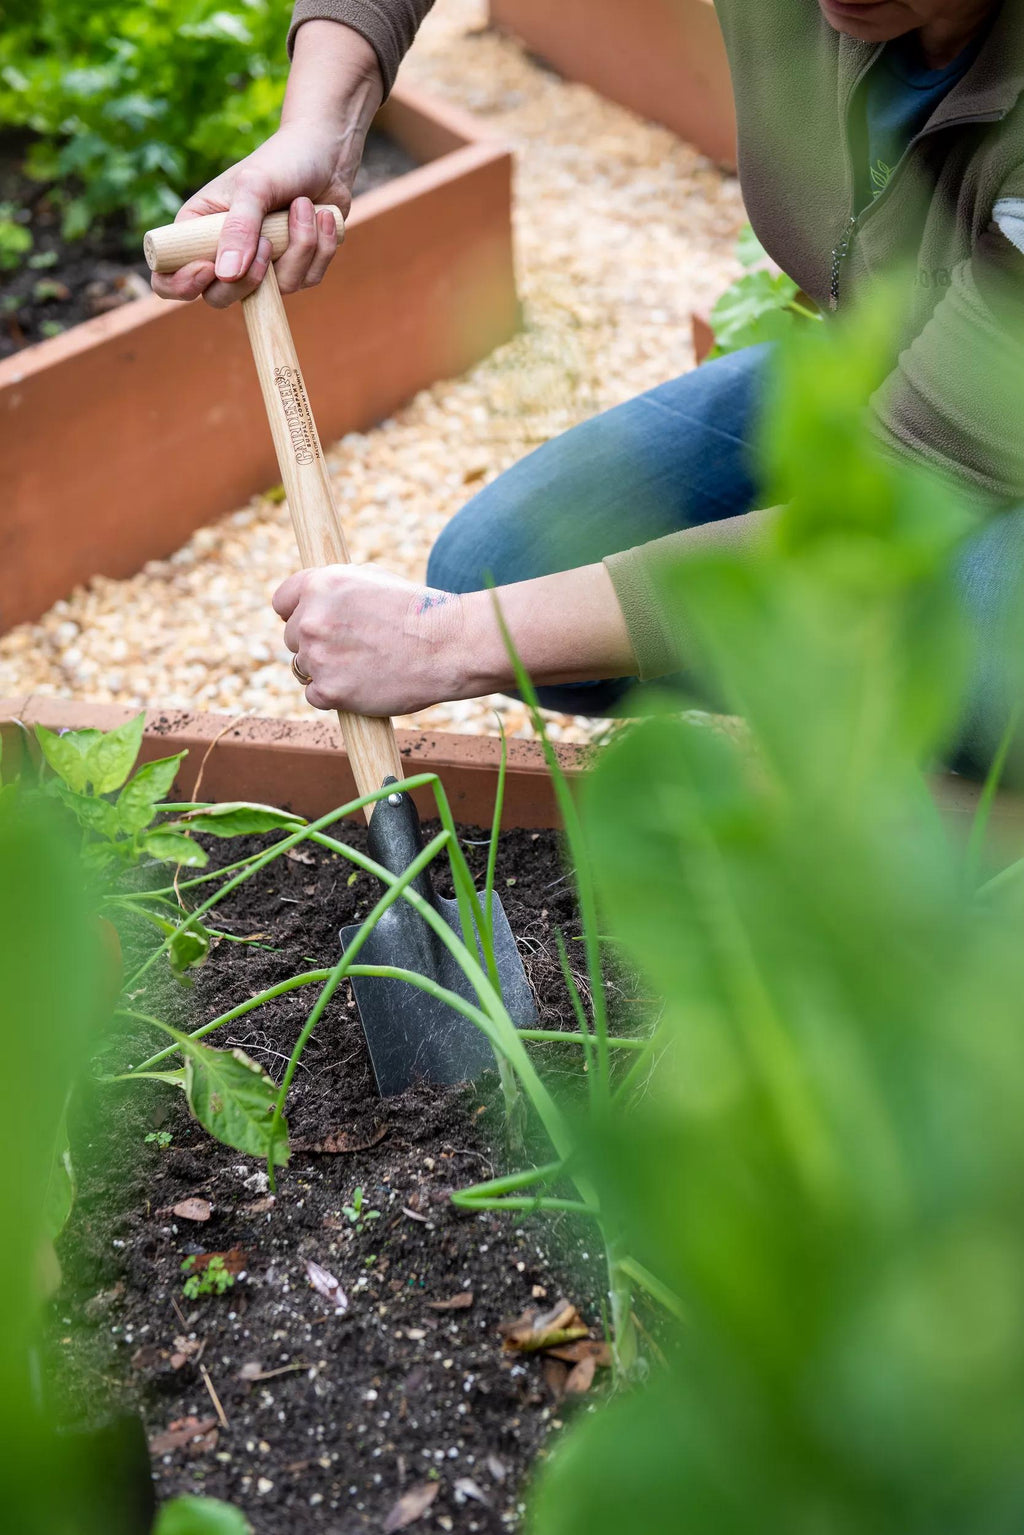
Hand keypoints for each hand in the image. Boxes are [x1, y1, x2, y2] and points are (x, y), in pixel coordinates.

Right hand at [151, 21, 381, 308]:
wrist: (327, 154)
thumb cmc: (281, 161)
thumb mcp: (254, 187)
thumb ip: (238, 229)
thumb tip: (224, 275)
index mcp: (196, 229)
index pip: (168, 276)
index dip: (181, 284)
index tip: (208, 270)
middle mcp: (224, 253)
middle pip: (219, 297)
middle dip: (248, 279)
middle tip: (266, 242)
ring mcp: (260, 265)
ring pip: (273, 292)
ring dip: (298, 248)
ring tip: (304, 206)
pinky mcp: (293, 267)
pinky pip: (307, 280)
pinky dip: (320, 247)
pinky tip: (322, 216)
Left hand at [273, 565, 471, 716]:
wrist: (449, 646)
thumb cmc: (419, 610)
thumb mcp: (374, 578)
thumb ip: (336, 586)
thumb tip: (312, 597)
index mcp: (320, 585)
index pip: (282, 602)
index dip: (297, 613)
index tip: (312, 623)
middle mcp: (312, 619)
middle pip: (292, 638)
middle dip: (316, 643)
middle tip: (352, 648)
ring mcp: (319, 657)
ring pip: (303, 668)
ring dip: (325, 670)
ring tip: (363, 666)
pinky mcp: (329, 692)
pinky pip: (314, 696)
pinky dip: (335, 695)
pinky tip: (363, 684)